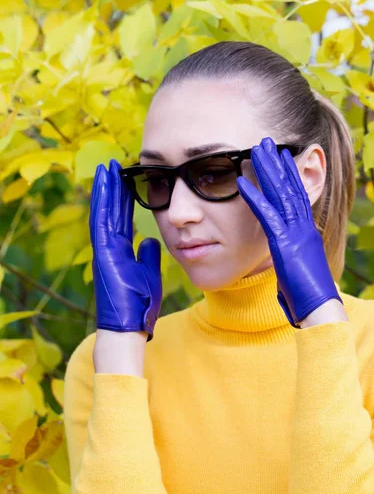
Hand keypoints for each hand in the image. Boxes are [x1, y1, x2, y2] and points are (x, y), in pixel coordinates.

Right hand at [89, 159, 162, 340]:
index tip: (125, 179)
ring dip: (106, 188)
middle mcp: (109, 247)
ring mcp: (104, 250)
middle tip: (114, 165)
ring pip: (103, 211)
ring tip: (108, 167)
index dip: (122, 198)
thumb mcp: (148, 273)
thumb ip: (147, 255)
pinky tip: (105, 184)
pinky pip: (102, 222)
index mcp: (120, 251)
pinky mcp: (102, 254)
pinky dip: (102, 202)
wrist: (128, 327)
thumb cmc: (139, 305)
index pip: (121, 218)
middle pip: (112, 210)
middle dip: (113, 187)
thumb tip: (150, 239)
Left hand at [236, 137, 342, 328]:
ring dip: (267, 170)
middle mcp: (304, 226)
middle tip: (266, 142)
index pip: (298, 195)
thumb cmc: (309, 297)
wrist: (320, 309)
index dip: (289, 173)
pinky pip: (267, 215)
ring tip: (255, 149)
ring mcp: (296, 233)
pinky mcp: (285, 244)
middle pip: (289, 187)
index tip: (281, 155)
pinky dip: (254, 197)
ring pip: (281, 194)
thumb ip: (288, 258)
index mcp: (307, 231)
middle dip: (277, 163)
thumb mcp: (297, 270)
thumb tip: (282, 260)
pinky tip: (241, 182)